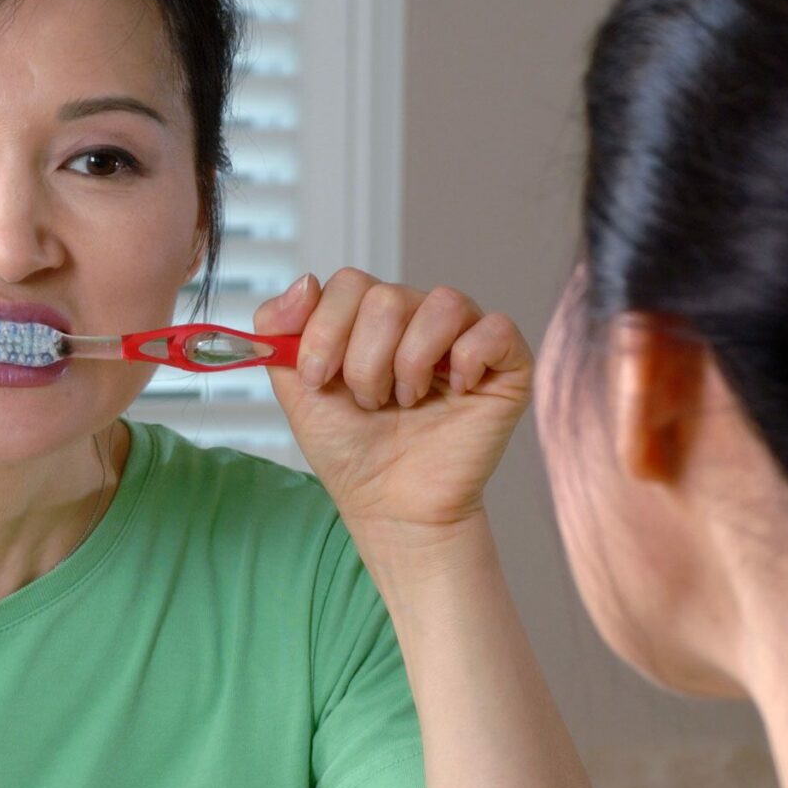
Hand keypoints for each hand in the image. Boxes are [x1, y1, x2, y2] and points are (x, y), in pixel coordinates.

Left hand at [255, 270, 533, 548]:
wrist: (391, 507)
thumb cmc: (352, 452)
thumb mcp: (297, 389)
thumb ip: (279, 331)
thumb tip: (305, 280)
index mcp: (372, 318)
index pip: (350, 283)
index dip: (327, 330)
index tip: (319, 379)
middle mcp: (420, 318)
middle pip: (388, 297)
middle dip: (366, 362)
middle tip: (371, 403)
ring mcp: (465, 337)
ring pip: (441, 304)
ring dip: (410, 364)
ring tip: (406, 401)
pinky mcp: (507, 364)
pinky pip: (495, 328)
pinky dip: (468, 360)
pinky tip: (456, 392)